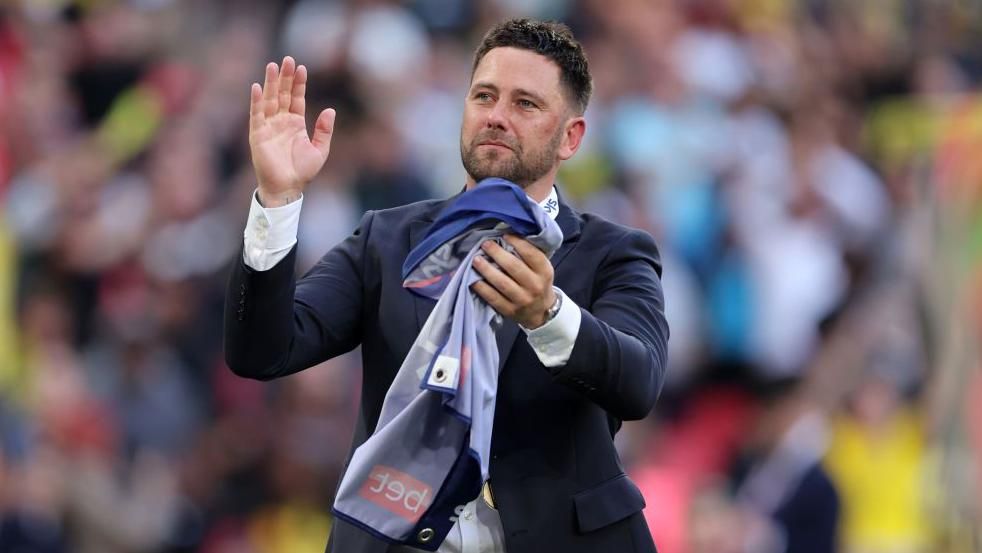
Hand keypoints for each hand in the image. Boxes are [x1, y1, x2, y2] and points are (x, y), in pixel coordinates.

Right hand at [249, 56, 335, 206]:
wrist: (288, 188)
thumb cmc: (302, 172)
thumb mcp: (320, 150)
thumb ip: (324, 130)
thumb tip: (330, 110)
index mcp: (295, 123)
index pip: (296, 98)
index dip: (299, 83)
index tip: (302, 67)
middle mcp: (280, 121)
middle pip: (282, 94)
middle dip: (285, 77)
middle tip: (287, 59)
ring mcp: (268, 126)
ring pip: (269, 100)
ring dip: (271, 83)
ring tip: (273, 66)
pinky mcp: (257, 135)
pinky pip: (256, 115)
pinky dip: (256, 101)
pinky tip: (257, 87)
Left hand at [471, 235, 556, 328]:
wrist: (540, 311)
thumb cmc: (538, 282)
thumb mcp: (541, 268)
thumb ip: (529, 254)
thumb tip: (508, 234)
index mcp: (544, 271)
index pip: (532, 254)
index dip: (517, 243)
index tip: (504, 235)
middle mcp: (535, 286)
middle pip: (514, 267)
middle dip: (497, 254)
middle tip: (485, 244)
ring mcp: (522, 300)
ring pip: (502, 283)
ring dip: (487, 270)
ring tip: (476, 259)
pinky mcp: (510, 310)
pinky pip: (493, 298)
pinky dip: (482, 288)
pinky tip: (473, 279)